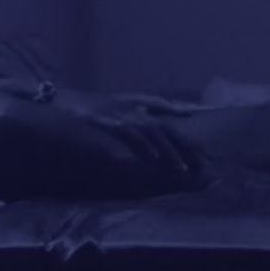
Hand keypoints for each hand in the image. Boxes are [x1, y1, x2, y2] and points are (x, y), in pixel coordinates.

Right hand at [14, 100, 210, 197]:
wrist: (66, 101)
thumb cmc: (95, 105)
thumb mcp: (122, 105)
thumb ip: (146, 108)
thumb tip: (173, 116)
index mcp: (139, 104)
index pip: (170, 119)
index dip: (189, 137)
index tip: (203, 152)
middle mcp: (135, 109)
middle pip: (167, 128)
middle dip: (185, 147)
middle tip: (200, 166)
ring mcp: (123, 115)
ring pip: (152, 133)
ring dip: (168, 151)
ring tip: (181, 169)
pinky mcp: (110, 121)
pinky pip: (130, 136)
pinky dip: (143, 147)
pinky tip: (153, 160)